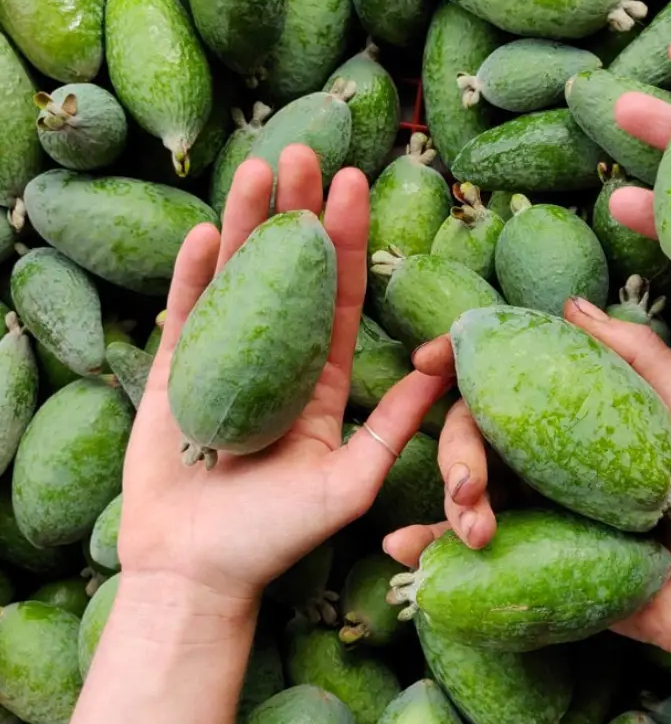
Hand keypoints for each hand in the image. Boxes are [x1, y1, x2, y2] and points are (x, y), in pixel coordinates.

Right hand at [118, 146, 451, 605]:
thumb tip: (440, 369)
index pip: (339, 294)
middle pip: (290, 270)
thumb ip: (393, 427)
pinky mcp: (177, 374)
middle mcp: (277, 360)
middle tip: (310, 151)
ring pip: (240, 277)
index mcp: (322, 380)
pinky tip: (208, 230)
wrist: (198, 573)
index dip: (348, 238)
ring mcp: (225, 361)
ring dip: (250, 223)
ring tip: (261, 166)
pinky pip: (187, 314)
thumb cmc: (278, 537)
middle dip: (301, 210)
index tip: (358, 182)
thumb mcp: (351, 481)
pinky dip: (196, 273)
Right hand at [388, 301, 670, 679]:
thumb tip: (573, 304)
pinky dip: (430, 548)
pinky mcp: (537, 564)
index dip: (464, 360)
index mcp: (585, 412)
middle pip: (477, 432)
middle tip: (469, 487)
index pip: (514, 375)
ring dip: (448, 501)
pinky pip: (474, 554)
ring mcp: (543, 510)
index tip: (430, 358)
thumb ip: (642, 357)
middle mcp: (555, 456)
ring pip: (469, 489)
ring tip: (472, 530)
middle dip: (455, 450)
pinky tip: (404, 548)